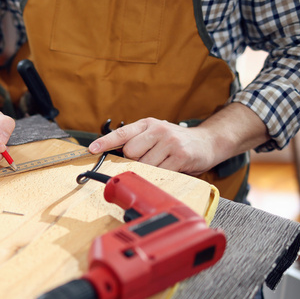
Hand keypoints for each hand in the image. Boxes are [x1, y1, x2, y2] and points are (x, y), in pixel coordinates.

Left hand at [88, 118, 219, 175]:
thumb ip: (136, 142)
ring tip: (162, 162)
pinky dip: (161, 174)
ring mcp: (170, 142)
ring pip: (144, 164)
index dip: (105, 142)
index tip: (91, 149)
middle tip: (148, 159)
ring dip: (150, 169)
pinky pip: (160, 171)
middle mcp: (158, 130)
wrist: (207, 142)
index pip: (122, 133)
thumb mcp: (154, 135)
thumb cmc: (175, 142)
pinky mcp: (180, 155)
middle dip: (134, 161)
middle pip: (130, 152)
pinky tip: (170, 167)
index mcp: (147, 124)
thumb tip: (114, 157)